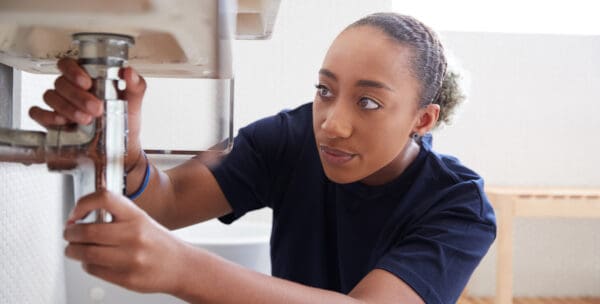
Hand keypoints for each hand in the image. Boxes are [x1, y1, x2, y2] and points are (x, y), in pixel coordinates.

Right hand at [29, 57, 146, 170]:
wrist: (122, 148)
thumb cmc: (126, 120)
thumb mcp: (134, 101)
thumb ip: (135, 85)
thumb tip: (128, 72)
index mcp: (87, 78)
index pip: (68, 64)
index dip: (73, 71)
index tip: (87, 83)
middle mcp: (70, 90)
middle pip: (60, 82)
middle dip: (77, 96)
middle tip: (96, 108)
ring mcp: (60, 105)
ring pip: (50, 96)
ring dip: (67, 107)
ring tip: (85, 119)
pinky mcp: (52, 122)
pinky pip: (37, 113)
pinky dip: (46, 116)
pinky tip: (62, 122)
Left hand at [63, 191, 186, 293]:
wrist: (181, 265)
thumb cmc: (159, 243)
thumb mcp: (141, 220)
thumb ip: (115, 217)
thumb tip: (79, 220)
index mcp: (137, 216)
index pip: (104, 198)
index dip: (83, 204)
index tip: (76, 213)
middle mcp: (134, 235)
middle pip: (87, 231)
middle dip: (71, 233)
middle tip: (69, 233)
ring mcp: (131, 258)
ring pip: (86, 253)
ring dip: (72, 251)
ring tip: (73, 249)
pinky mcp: (127, 278)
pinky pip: (94, 269)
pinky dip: (86, 264)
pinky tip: (91, 261)